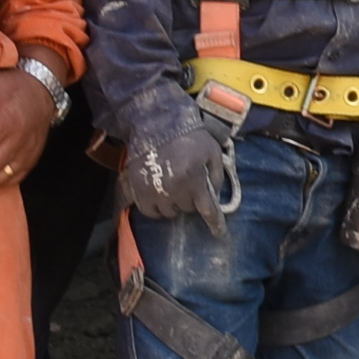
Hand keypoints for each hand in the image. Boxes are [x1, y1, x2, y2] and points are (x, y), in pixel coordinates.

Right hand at [119, 94, 235, 220]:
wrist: (156, 124)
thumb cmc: (189, 136)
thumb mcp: (212, 152)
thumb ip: (218, 176)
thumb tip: (215, 196)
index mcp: (194, 180)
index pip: (207, 210)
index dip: (215, 224)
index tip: (220, 234)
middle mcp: (174, 189)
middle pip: (187, 210)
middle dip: (190, 200)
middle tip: (187, 182)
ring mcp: (155, 191)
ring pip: (169, 212)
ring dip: (173, 203)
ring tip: (172, 184)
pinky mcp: (138, 190)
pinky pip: (150, 212)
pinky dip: (156, 207)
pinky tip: (159, 193)